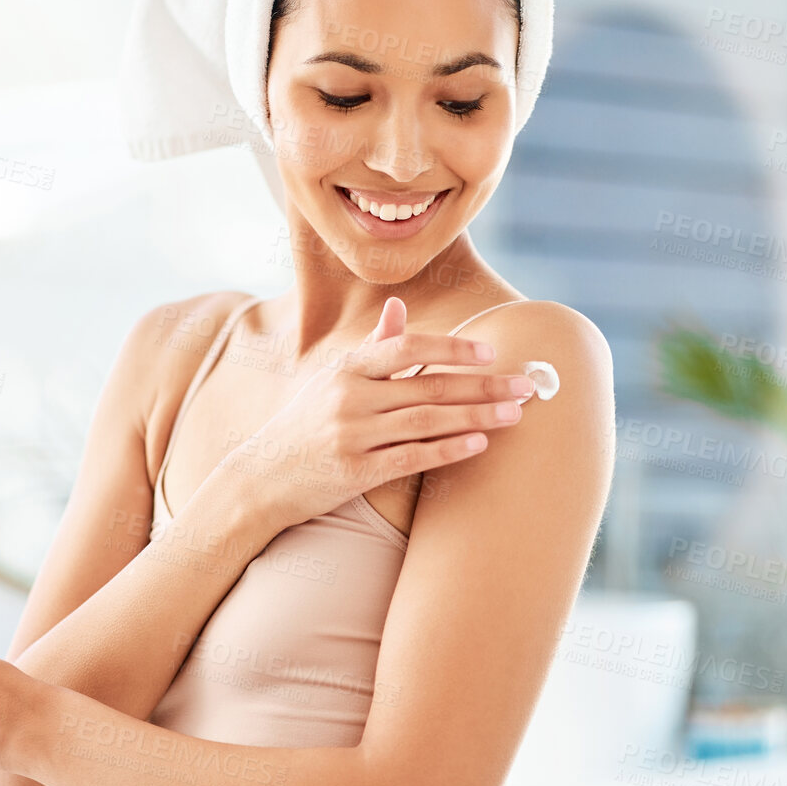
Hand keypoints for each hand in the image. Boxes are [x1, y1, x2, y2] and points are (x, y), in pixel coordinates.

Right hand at [215, 296, 533, 530]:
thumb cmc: (305, 424)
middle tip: (526, 385)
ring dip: (477, 416)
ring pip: (427, 420)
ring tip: (514, 415)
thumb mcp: (332, 379)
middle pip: (429, 385)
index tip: (491, 353)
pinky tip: (479, 445)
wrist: (260, 477)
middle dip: (483, 385)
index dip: (453, 348)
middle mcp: (349, 397)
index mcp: (348, 368)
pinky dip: (449, 450)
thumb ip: (372, 346)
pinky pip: (411, 457)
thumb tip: (399, 308)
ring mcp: (351, 435)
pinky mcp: (354, 472)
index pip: (408, 347)